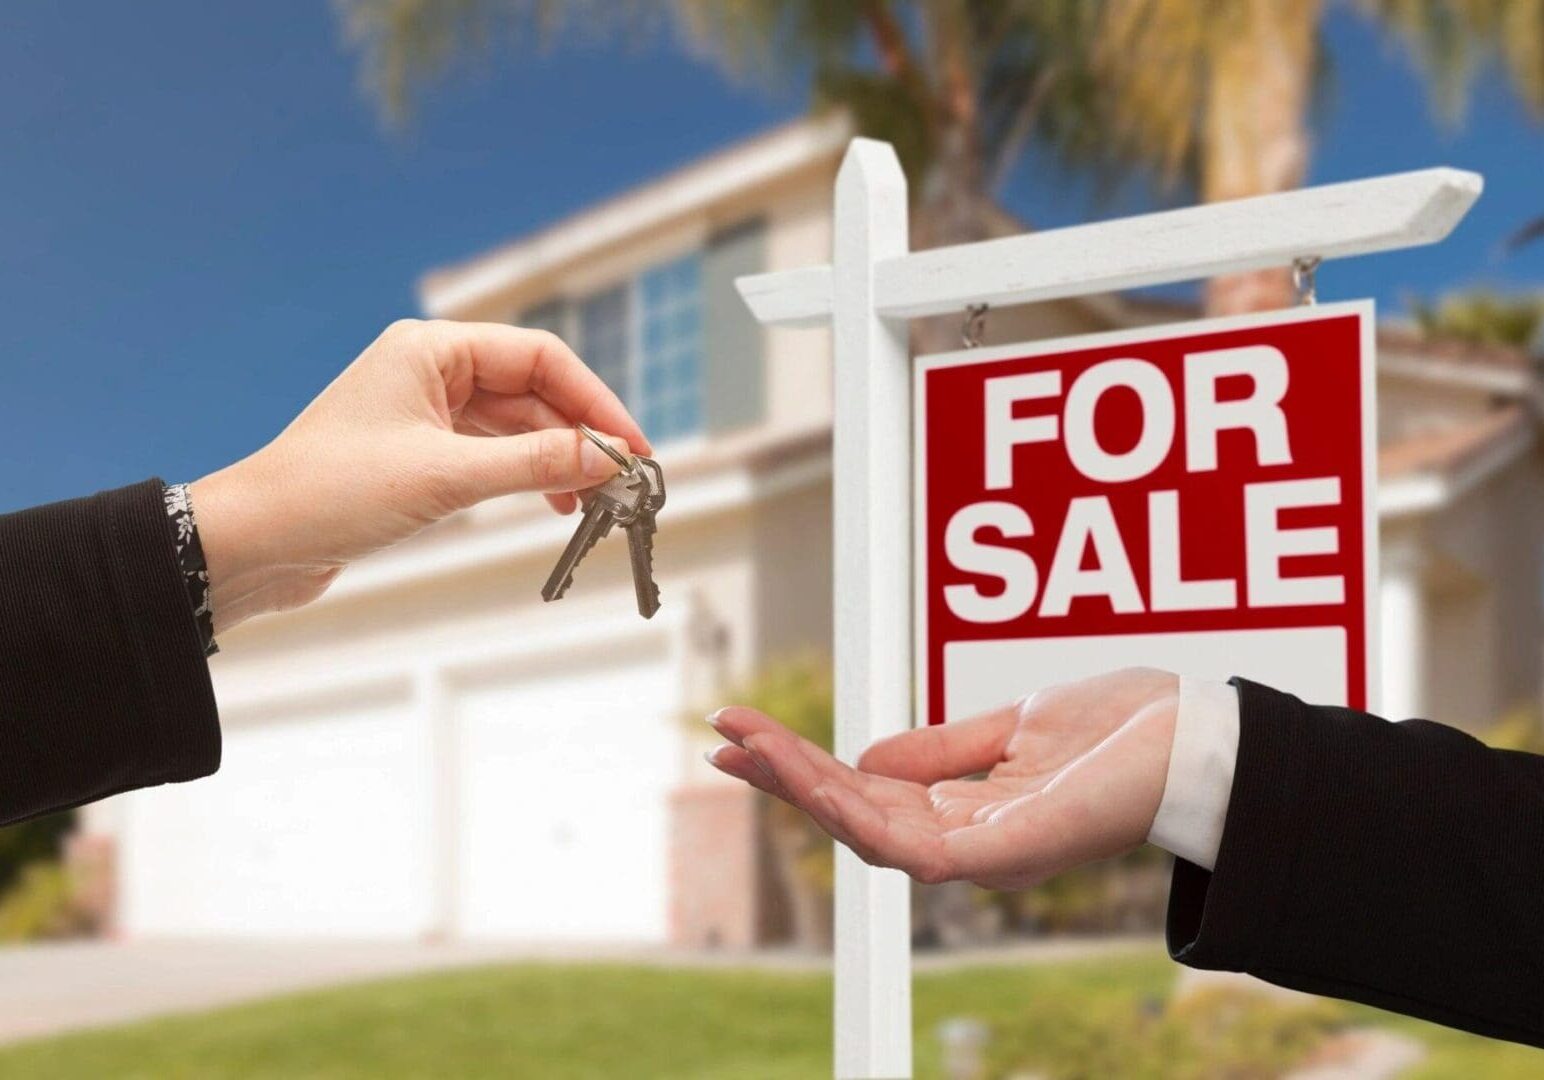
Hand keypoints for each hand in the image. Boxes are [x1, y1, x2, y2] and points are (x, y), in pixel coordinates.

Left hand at [191, 319, 650, 632]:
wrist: (254, 542)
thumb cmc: (328, 493)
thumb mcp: (445, 478)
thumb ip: (533, 464)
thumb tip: (606, 459)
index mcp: (430, 349)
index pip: (539, 358)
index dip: (594, 401)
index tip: (631, 445)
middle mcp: (429, 371)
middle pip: (532, 391)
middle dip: (580, 433)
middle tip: (623, 479)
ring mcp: (424, 413)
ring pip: (515, 426)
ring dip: (556, 460)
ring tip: (592, 501)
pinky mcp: (419, 455)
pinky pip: (491, 455)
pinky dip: (526, 476)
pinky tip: (551, 504)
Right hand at [705, 668, 1178, 887]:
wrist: (1202, 735)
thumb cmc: (1125, 729)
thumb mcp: (1013, 726)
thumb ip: (942, 747)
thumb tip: (865, 757)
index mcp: (966, 808)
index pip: (864, 792)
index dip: (802, 765)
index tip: (744, 730)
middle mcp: (967, 839)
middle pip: (853, 814)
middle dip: (784, 777)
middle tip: (722, 735)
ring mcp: (986, 852)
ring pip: (869, 833)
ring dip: (804, 790)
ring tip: (747, 748)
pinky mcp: (1007, 855)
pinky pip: (914, 848)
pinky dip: (858, 815)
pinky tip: (817, 784)